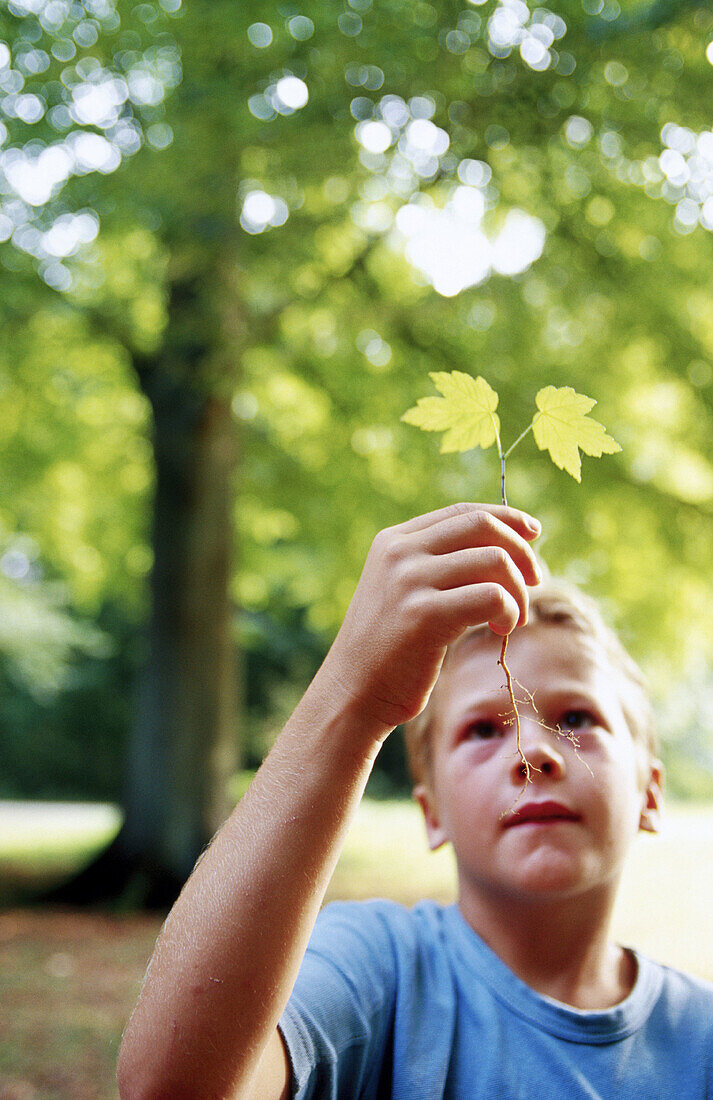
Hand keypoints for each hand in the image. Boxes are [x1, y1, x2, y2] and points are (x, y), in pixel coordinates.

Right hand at [320, 502, 541, 735]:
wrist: (353, 692)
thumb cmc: (389, 649)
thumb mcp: (403, 591)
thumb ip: (439, 566)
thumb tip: (505, 548)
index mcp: (393, 541)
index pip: (463, 512)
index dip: (507, 517)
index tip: (534, 533)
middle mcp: (399, 553)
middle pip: (483, 526)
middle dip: (521, 550)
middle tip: (535, 580)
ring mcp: (410, 581)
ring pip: (494, 560)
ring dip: (520, 590)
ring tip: (516, 618)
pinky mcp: (425, 615)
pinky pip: (492, 596)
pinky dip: (510, 610)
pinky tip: (503, 629)